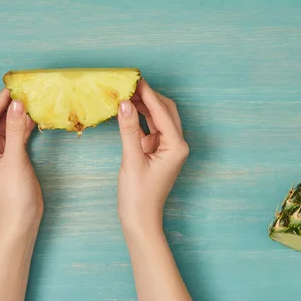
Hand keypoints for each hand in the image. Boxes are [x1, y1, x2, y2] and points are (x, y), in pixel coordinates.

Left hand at [0, 89, 42, 235]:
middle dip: (8, 103)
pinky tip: (35, 115)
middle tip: (25, 88)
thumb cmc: (13, 194)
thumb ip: (15, 130)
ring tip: (33, 97)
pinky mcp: (11, 154)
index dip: (2, 99)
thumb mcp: (15, 159)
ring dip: (17, 112)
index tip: (16, 84)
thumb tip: (17, 103)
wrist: (20, 220)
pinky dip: (24, 124)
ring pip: (6, 123)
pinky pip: (16, 133)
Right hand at [117, 80, 189, 233]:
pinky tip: (127, 110)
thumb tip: (124, 103)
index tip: (134, 79)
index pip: (162, 111)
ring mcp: (167, 147)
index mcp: (176, 146)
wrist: (140, 220)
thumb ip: (129, 130)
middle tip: (128, 83)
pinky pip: (150, 127)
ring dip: (143, 105)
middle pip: (165, 110)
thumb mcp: (131, 160)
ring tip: (125, 92)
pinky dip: (140, 118)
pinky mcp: (157, 151)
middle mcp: (176, 144)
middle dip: (148, 96)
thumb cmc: (138, 196)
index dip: (148, 94)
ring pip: (158, 117)